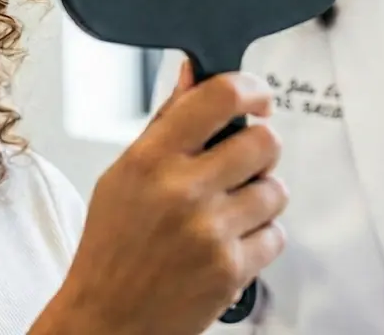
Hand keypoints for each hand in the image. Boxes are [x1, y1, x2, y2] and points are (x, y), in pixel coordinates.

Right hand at [36, 61, 287, 334]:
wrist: (106, 320)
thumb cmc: (112, 245)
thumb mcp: (125, 175)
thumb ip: (166, 123)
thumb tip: (195, 73)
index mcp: (150, 158)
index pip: (219, 97)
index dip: (251, 88)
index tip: (257, 96)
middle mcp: (182, 190)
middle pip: (265, 141)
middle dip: (260, 149)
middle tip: (242, 163)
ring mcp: (210, 231)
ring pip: (277, 190)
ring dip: (261, 197)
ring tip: (228, 211)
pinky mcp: (232, 270)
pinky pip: (276, 235)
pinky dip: (259, 239)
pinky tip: (227, 244)